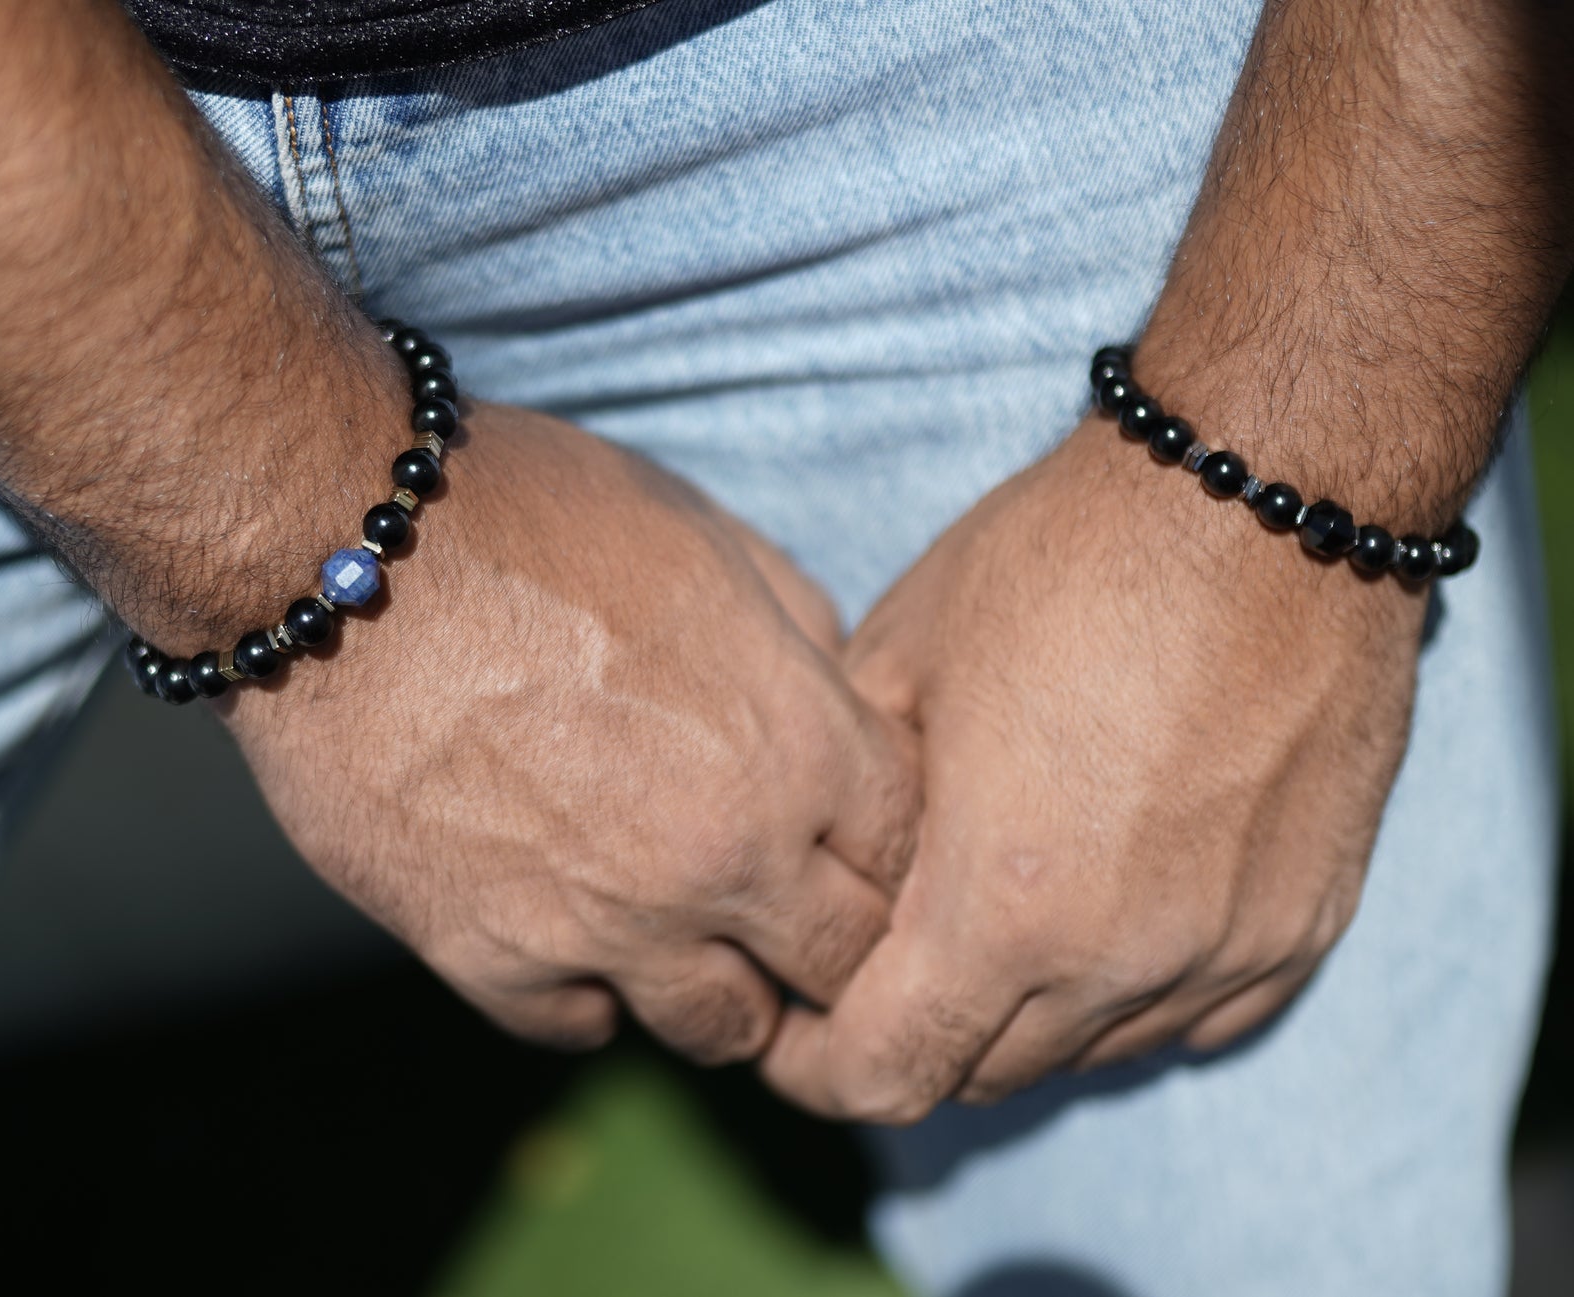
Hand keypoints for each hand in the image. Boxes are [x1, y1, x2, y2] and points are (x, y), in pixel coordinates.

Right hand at [221, 402, 919, 1062]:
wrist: (343, 548)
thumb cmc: (532, 516)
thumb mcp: (706, 537)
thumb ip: (797, 631)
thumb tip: (826, 692)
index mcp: (794, 745)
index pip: (909, 858)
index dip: (888, 851)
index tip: (850, 845)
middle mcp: (722, 856)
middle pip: (841, 967)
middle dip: (828, 942)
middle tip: (791, 915)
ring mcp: (605, 920)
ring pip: (723, 1030)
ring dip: (723, 991)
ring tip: (691, 943)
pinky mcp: (488, 954)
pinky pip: (577, 1029)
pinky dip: (590, 997)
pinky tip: (575, 943)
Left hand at [763, 422, 1425, 1120]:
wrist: (1265, 495)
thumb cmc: (1064, 562)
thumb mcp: (898, 663)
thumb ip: (856, 810)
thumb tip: (833, 886)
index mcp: (1002, 904)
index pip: (887, 1076)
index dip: (816, 1070)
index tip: (790, 1031)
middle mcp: (1120, 961)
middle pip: (981, 1077)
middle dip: (910, 1039)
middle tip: (875, 972)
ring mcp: (1224, 952)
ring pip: (1085, 1056)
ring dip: (1017, 1021)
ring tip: (985, 932)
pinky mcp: (1302, 925)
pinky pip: (1191, 1019)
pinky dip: (1124, 1000)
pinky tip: (1096, 922)